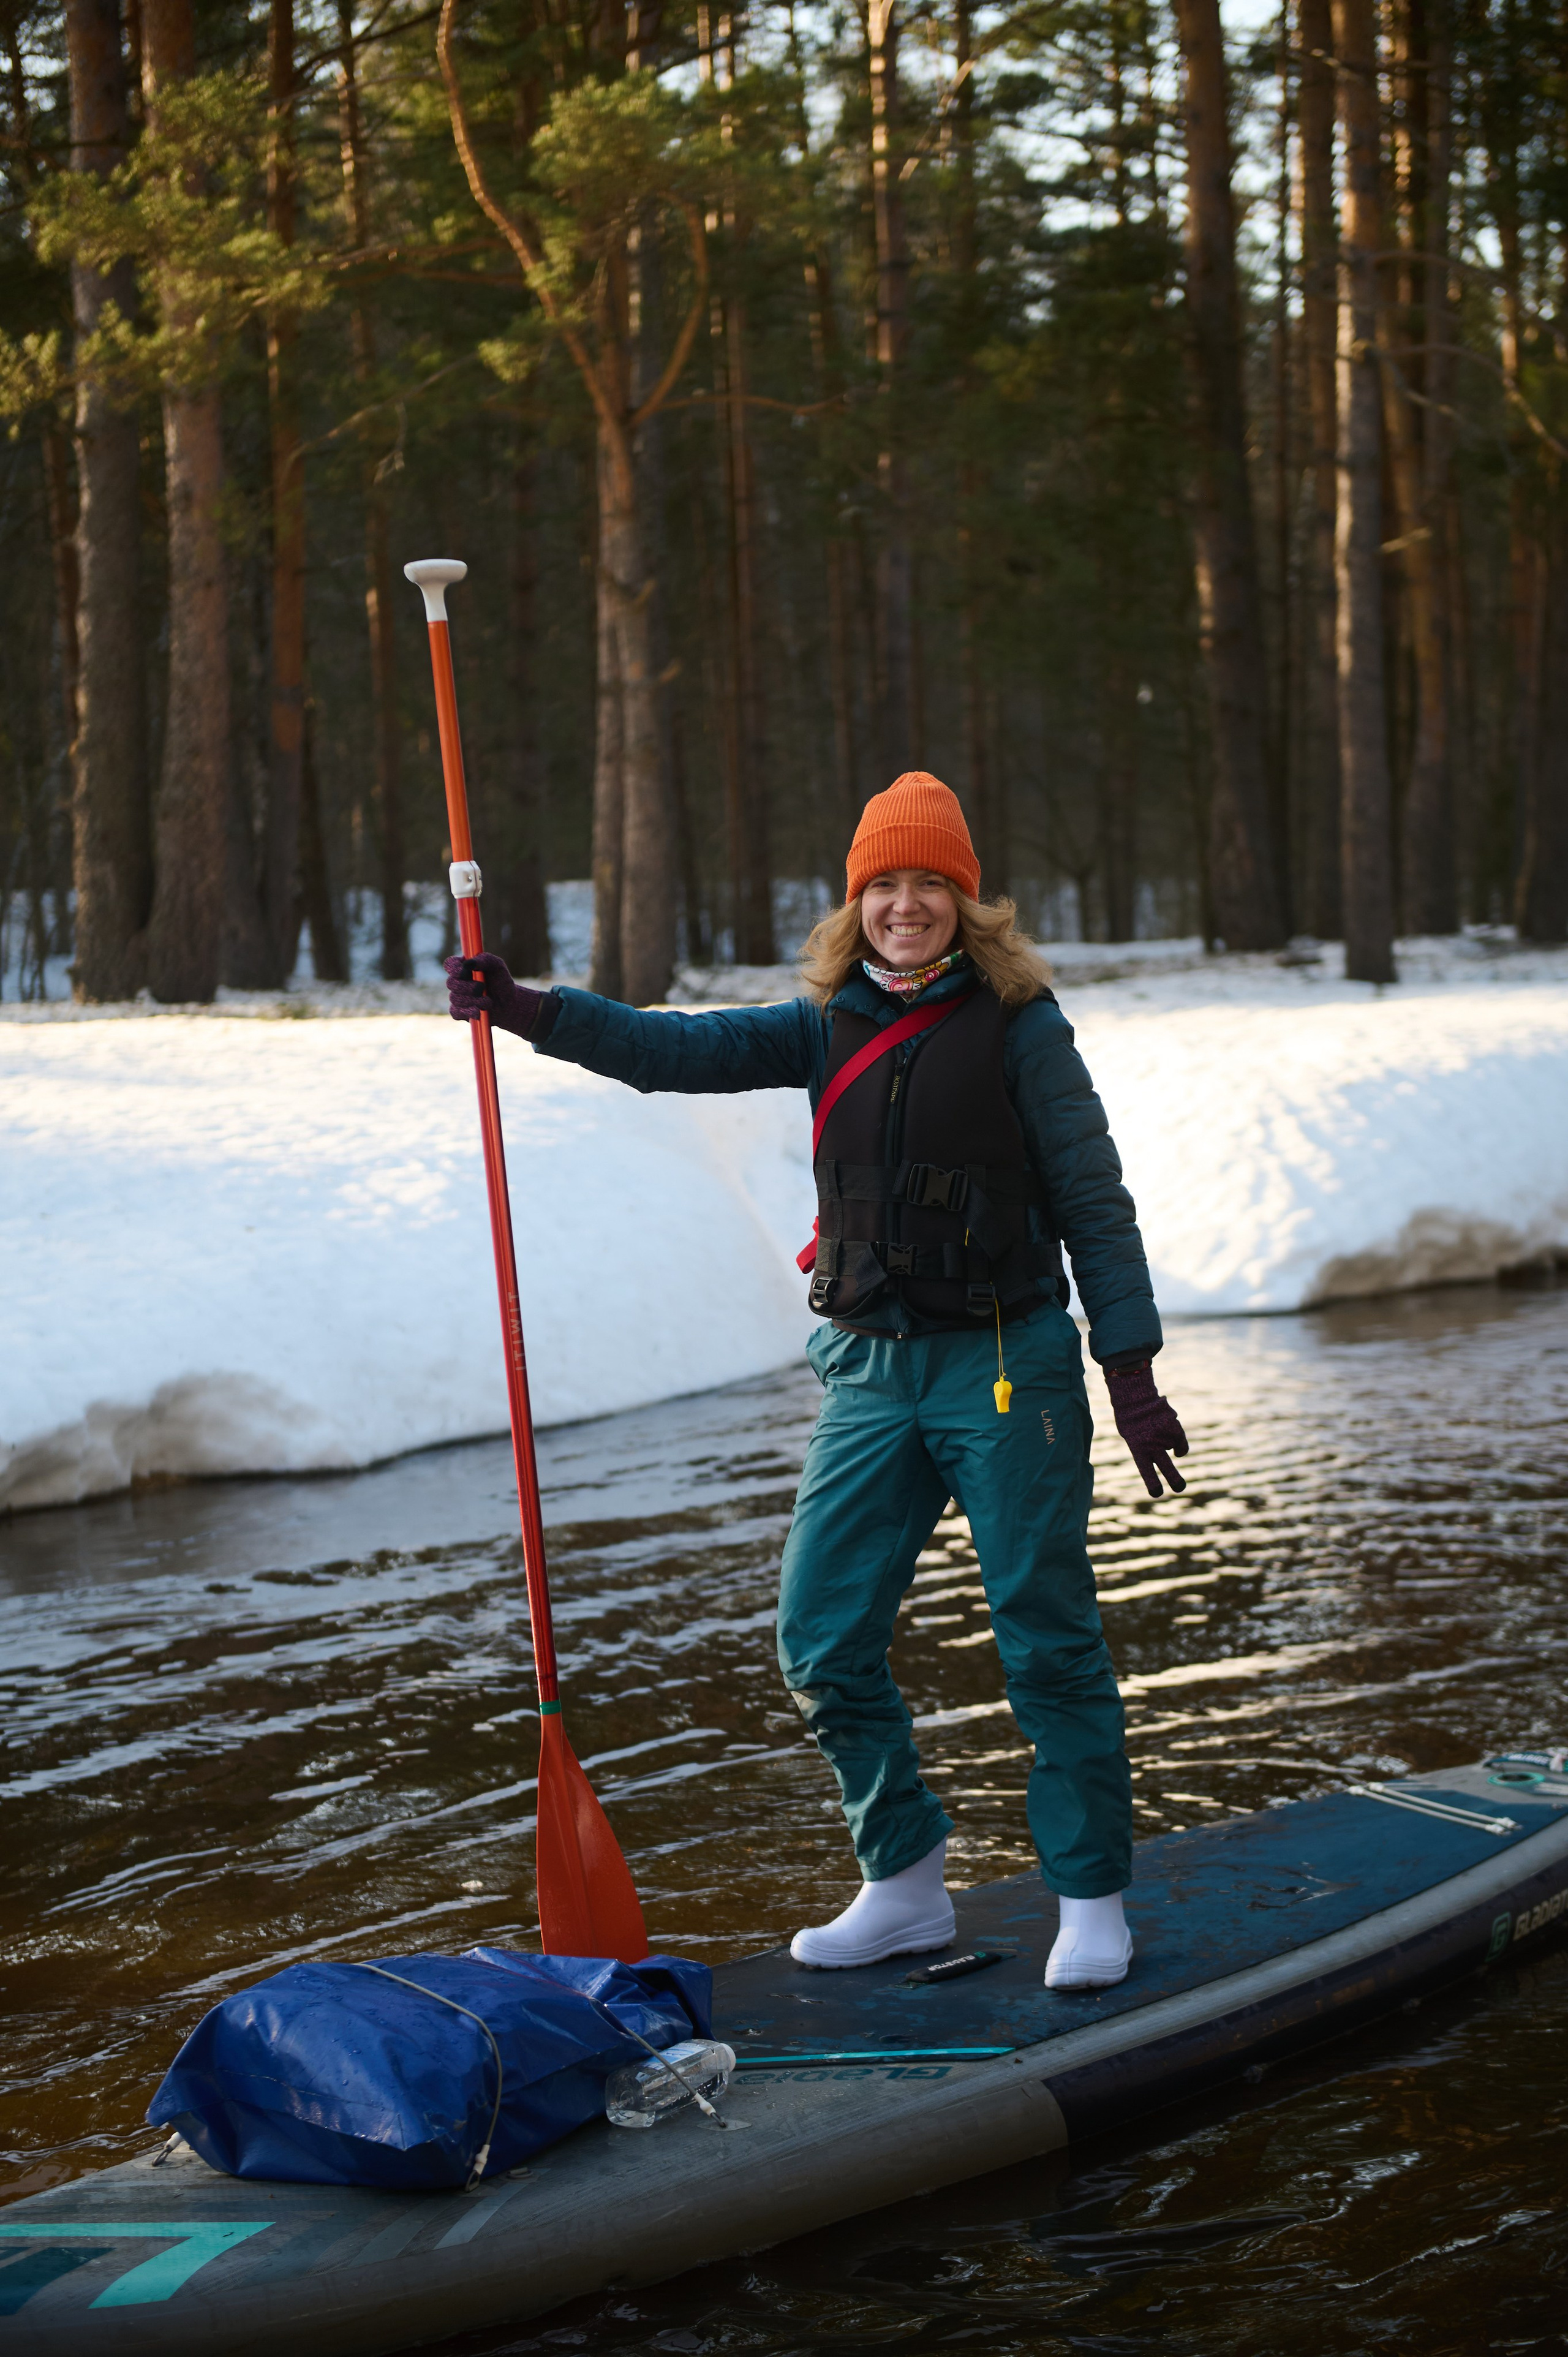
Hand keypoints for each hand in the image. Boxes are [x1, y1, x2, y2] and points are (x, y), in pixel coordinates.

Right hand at [444, 951, 543, 1039]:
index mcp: (464, 967)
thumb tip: (468, 963)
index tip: (464, 970)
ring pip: (455, 998)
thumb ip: (485, 959)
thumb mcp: (497, 966)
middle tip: (482, 987)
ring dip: (473, 1000)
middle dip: (467, 986)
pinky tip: (478, 1012)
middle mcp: (458, 981)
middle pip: (450, 983)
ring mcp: (457, 997)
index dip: (453, 968)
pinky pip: (455, 1012)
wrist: (508, 1004)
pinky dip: (468, 1012)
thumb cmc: (502, 982)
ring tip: (488, 1002)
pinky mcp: (459, 1012)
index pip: (450, 964)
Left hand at [1104, 1362, 1188, 1497]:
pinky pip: (1180, 1442)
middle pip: (1166, 1467)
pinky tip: (1168, 1433)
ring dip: (1167, 1444)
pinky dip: (1178, 1442)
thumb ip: (1149, 1450)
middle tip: (1180, 1488)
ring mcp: (1165, 1436)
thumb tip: (1177, 1454)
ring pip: (1172, 1449)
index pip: (1146, 1470)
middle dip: (1175, 1480)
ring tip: (1154, 1431)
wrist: (1135, 1397)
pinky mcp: (1175, 1428)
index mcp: (1138, 1449)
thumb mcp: (1132, 1438)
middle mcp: (1153, 1444)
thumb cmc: (1130, 1420)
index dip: (1152, 1483)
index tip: (1157, 1493)